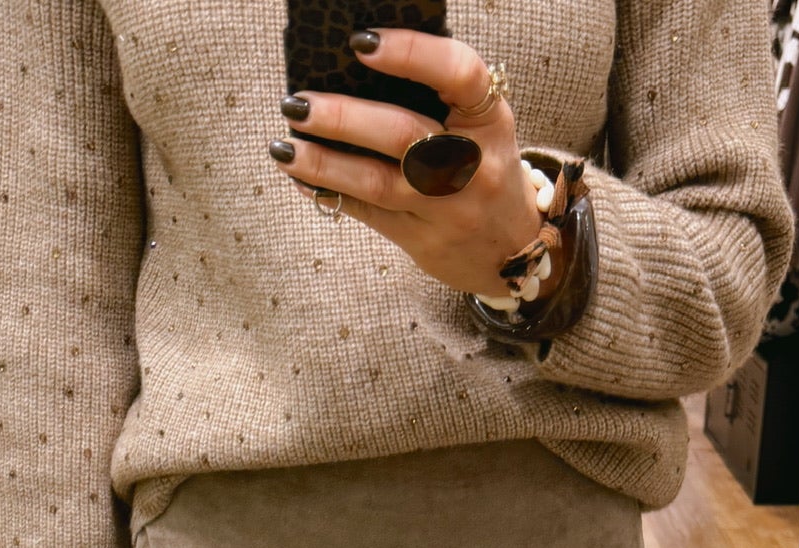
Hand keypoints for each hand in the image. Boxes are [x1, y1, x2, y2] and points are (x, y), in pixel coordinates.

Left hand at [268, 30, 538, 298]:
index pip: (458, 74)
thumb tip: (359, 68)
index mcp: (490, 121)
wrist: (514, 252)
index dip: (412, 53)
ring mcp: (446, 209)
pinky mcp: (422, 242)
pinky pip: (368, 215)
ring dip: (324, 163)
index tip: (361, 43)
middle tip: (297, 104)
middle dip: (343, 118)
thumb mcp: (482, 127)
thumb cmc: (486, 170)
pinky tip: (300, 176)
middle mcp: (472, 166)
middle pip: (403, 135)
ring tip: (284, 146)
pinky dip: (330, 193)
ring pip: (377, 183)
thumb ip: (440, 98)